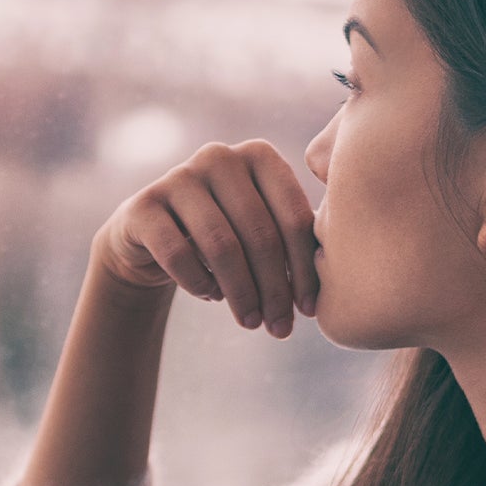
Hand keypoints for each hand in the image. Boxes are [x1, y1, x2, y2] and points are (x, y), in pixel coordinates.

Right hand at [90, 139, 318, 338]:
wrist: (152, 237)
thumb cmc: (225, 236)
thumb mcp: (262, 229)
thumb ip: (295, 239)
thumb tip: (342, 281)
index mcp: (259, 155)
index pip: (292, 216)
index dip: (304, 269)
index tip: (309, 310)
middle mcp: (218, 156)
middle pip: (259, 233)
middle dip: (274, 289)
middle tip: (280, 329)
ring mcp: (177, 177)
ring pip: (221, 246)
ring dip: (241, 294)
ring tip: (251, 323)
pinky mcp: (142, 205)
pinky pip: (178, 254)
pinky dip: (201, 284)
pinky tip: (211, 297)